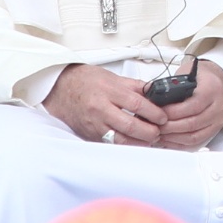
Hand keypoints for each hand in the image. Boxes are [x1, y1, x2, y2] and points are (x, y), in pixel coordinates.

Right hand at [45, 64, 166, 145]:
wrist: (60, 89)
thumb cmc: (85, 81)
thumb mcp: (112, 77)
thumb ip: (135, 86)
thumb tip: (155, 92)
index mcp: (108, 91)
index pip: (137, 105)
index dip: (154, 113)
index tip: (163, 117)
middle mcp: (100, 109)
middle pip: (130, 126)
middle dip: (148, 132)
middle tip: (158, 132)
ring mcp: (94, 124)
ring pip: (120, 140)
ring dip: (138, 143)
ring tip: (149, 140)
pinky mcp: (89, 135)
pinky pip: (109, 144)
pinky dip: (123, 145)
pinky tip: (133, 143)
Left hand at [155, 60, 222, 150]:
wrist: (215, 82)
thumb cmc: (198, 79)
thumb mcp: (186, 75)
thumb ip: (171, 86)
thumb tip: (151, 97)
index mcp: (211, 90)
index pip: (192, 106)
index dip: (172, 112)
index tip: (156, 113)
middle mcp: (217, 107)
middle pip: (192, 123)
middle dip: (169, 127)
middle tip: (154, 126)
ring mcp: (217, 121)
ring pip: (193, 136)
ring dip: (173, 138)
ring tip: (158, 134)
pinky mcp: (213, 131)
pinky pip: (195, 143)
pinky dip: (179, 144)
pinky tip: (167, 140)